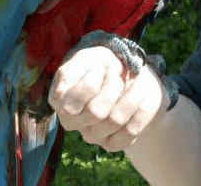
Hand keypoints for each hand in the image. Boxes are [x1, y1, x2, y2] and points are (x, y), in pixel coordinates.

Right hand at [48, 45, 167, 151]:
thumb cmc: (105, 65)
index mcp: (60, 101)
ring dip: (132, 95)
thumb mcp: (89, 58)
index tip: (100, 67)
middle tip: (118, 75)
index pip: (70, 105)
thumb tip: (59, 92)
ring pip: (115, 121)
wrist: (132, 74)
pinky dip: (141, 110)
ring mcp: (92, 135)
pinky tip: (140, 98)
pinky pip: (130, 132)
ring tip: (133, 83)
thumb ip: (71, 70)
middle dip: (114, 86)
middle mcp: (72, 122)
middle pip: (96, 113)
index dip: (90, 82)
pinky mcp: (113, 143)